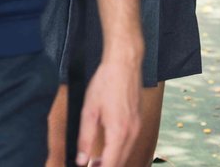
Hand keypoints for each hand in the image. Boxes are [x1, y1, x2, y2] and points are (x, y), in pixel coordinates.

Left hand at [76, 47, 141, 165]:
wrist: (124, 63)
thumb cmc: (106, 83)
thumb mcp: (89, 111)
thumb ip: (85, 138)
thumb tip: (81, 160)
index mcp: (119, 131)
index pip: (111, 164)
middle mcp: (132, 131)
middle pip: (121, 162)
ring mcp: (137, 125)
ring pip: (126, 152)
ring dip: (113, 160)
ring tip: (96, 162)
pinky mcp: (138, 119)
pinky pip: (130, 142)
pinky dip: (119, 150)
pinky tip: (108, 147)